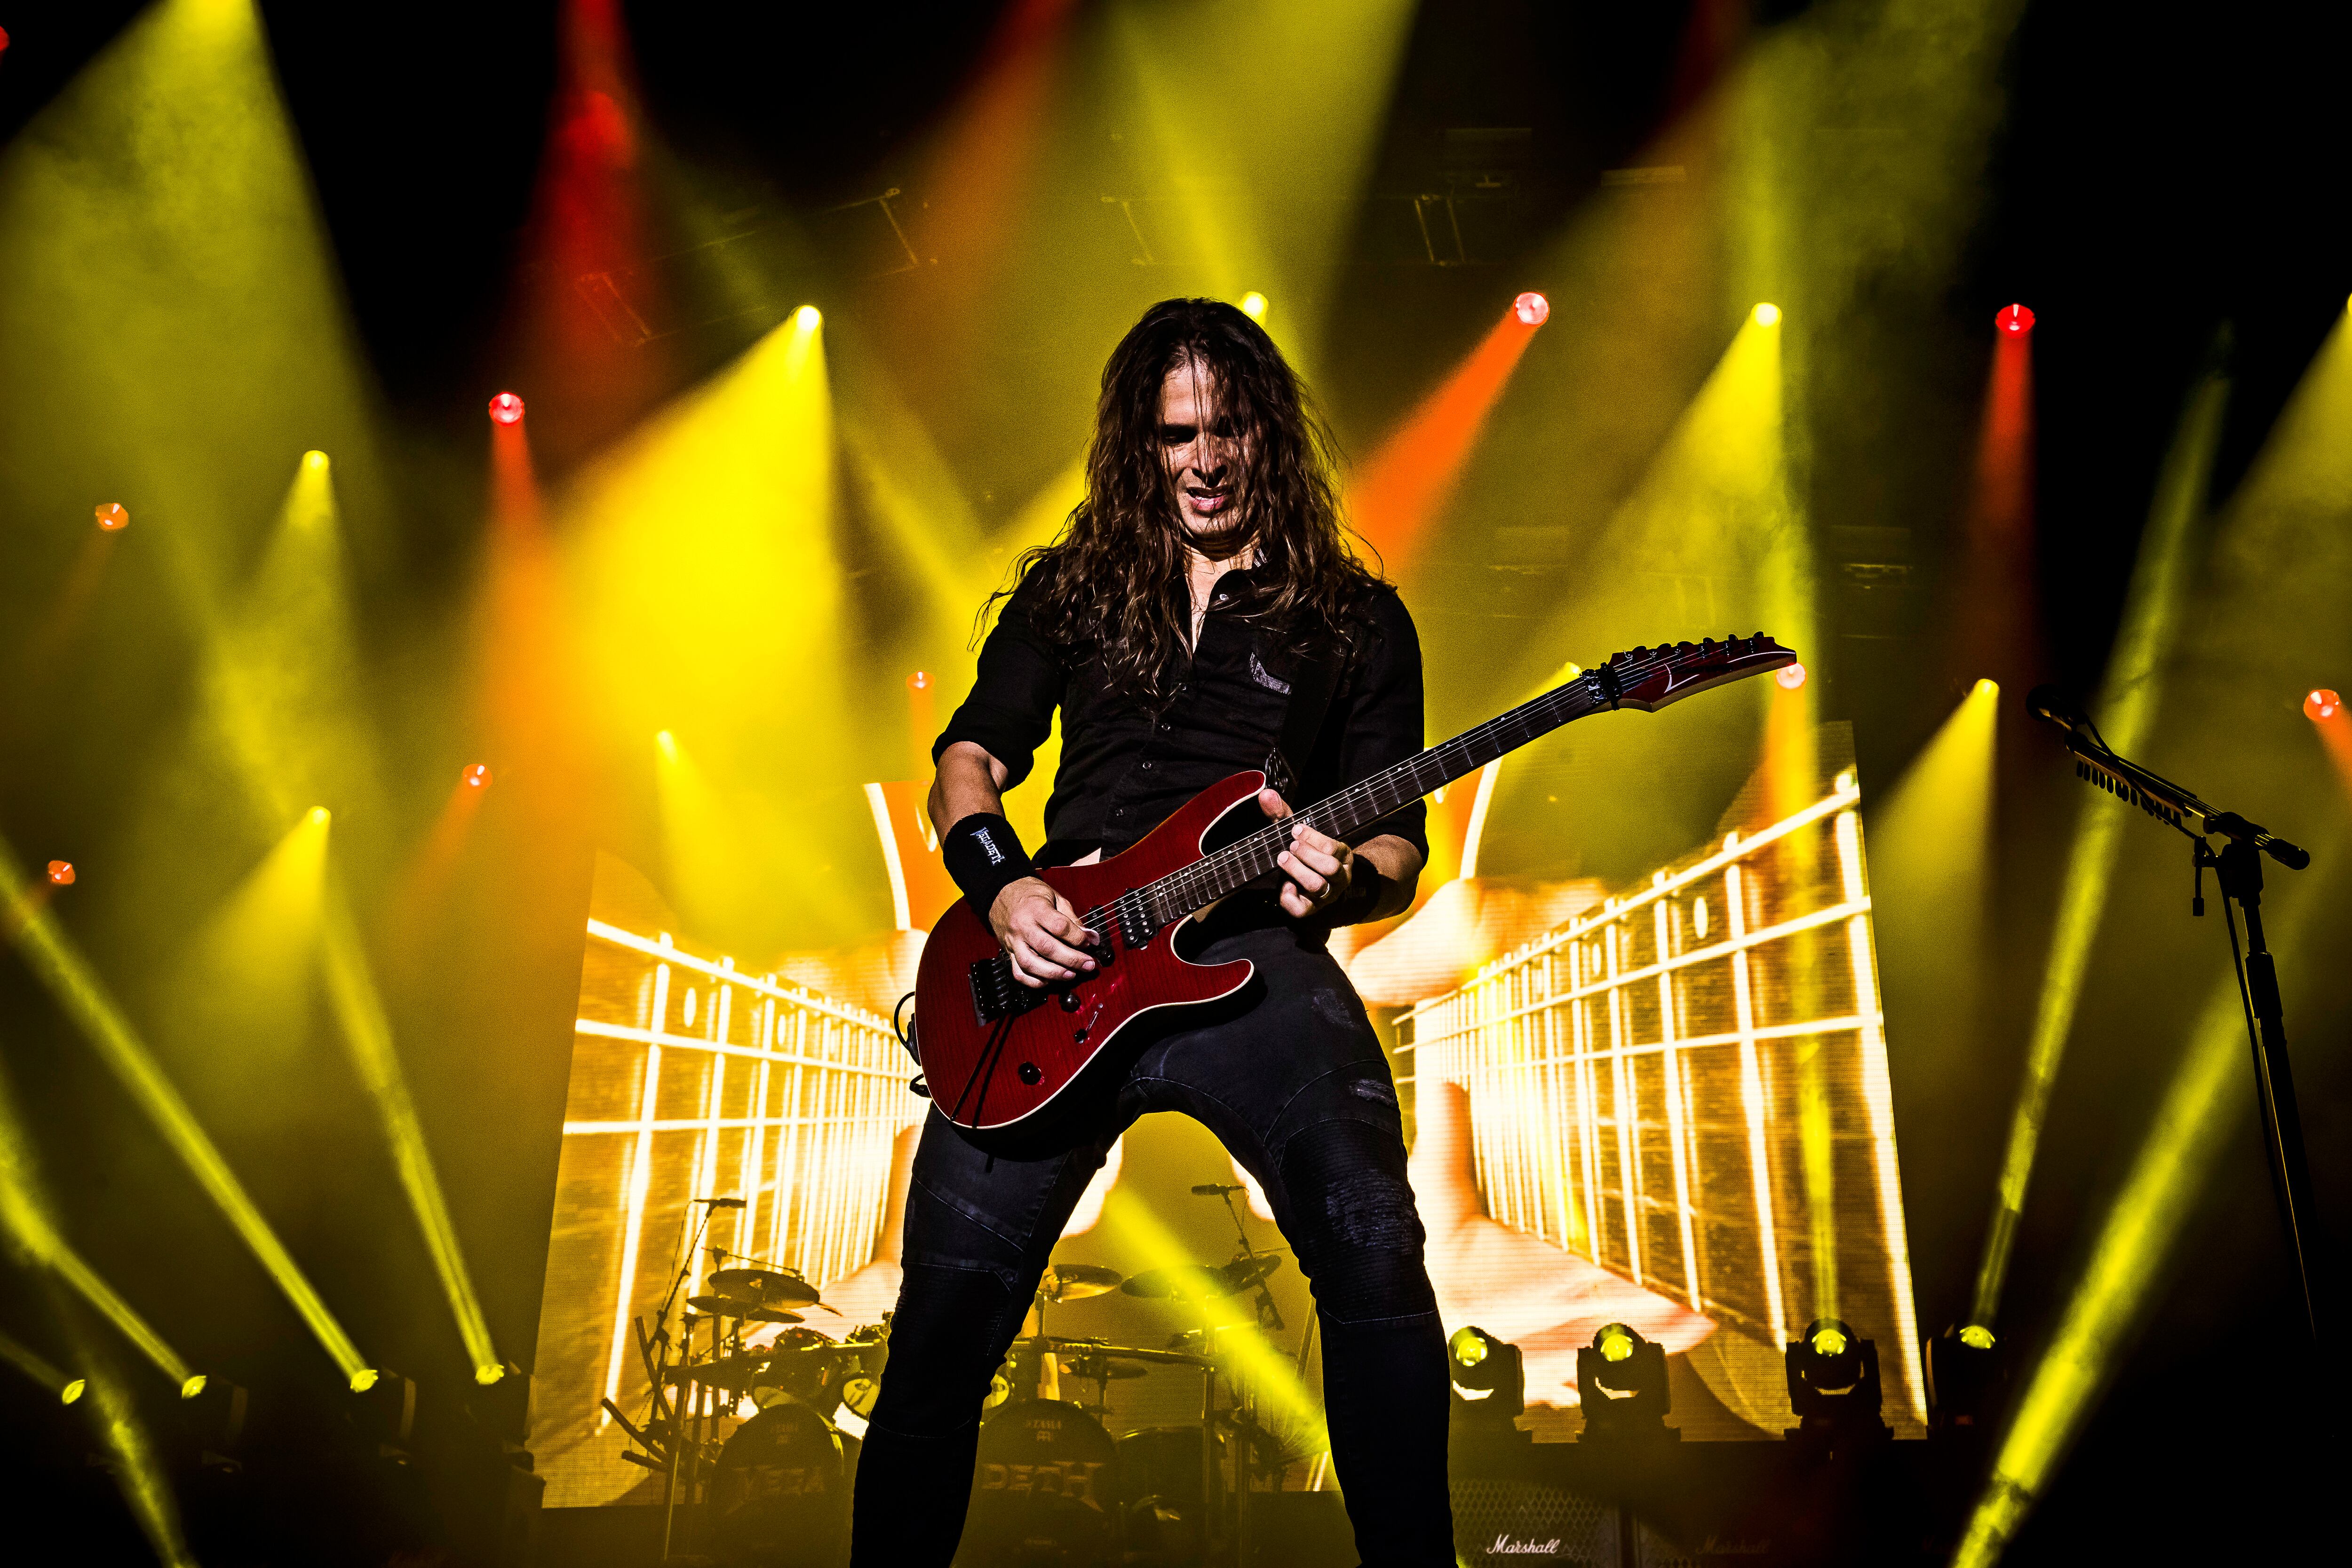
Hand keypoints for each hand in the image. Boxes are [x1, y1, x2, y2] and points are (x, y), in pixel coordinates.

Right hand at [990, 876, 1097, 987]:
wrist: (1001, 893)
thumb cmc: (1031, 895)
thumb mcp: (1054, 897)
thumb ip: (1071, 918)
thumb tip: (1089, 937)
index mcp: (1036, 909)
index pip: (1060, 927)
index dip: (1078, 937)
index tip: (1089, 942)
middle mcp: (1023, 926)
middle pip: (1047, 948)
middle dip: (1072, 959)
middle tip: (1088, 965)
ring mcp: (1014, 942)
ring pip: (1031, 964)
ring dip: (1054, 973)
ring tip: (1071, 975)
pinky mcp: (1009, 952)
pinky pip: (1019, 973)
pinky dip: (1035, 981)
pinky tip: (1050, 980)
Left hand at [1259, 789, 1352, 918]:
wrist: (1307, 880)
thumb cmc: (1302, 851)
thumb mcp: (1295, 832)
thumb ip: (1282, 814)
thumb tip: (1265, 794)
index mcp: (1342, 856)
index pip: (1335, 848)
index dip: (1314, 838)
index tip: (1295, 830)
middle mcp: (1338, 877)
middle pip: (1330, 869)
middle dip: (1308, 855)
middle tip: (1290, 846)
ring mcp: (1326, 895)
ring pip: (1318, 887)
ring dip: (1298, 871)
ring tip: (1282, 858)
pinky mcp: (1310, 909)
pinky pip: (1302, 909)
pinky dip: (1290, 897)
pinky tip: (1283, 884)